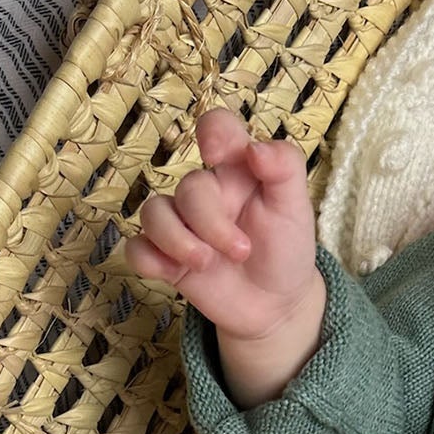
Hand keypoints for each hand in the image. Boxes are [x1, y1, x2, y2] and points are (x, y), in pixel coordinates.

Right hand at [125, 106, 318, 340]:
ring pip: (153, 213)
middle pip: (189, 188)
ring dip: (176, 240)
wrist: (277, 304)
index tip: (216, 155)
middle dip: (211, 223)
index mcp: (237, 171)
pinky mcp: (168, 259)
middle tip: (241, 252)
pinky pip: (137, 249)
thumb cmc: (286, 249)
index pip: (217, 128)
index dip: (212, 131)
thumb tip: (255, 149)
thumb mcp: (297, 206)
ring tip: (206, 264)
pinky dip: (148, 259)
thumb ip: (285, 167)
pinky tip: (173, 273)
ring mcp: (184, 226)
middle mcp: (206, 194)